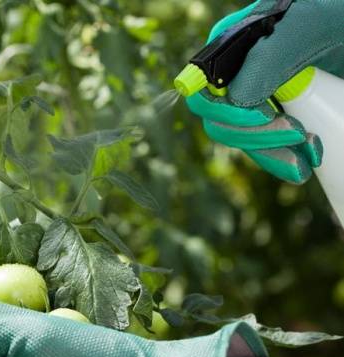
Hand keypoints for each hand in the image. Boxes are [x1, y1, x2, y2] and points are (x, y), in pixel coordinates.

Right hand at [186, 0, 343, 183]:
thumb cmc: (339, 16)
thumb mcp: (310, 26)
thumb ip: (269, 56)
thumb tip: (235, 98)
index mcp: (233, 43)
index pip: (202, 85)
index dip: (222, 108)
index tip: (265, 115)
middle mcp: (236, 72)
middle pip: (217, 119)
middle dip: (255, 134)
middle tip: (296, 133)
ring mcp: (255, 97)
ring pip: (239, 139)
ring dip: (272, 153)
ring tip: (312, 150)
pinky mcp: (273, 118)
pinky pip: (261, 149)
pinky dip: (280, 161)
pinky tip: (302, 164)